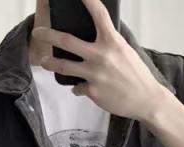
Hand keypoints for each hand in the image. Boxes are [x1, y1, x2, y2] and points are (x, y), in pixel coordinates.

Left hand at [31, 0, 167, 120]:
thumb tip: (95, 39)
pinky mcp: (93, 91)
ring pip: (64, 66)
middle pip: (67, 41)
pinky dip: (78, 87)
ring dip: (51, 63)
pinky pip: (77, 87)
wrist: (145, 99)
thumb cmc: (136, 74)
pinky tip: (81, 88)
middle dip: (48, 35)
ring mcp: (95, 74)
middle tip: (38, 32)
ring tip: (44, 62)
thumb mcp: (124, 51)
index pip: (98, 14)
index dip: (88, 0)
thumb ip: (108, 43)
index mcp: (112, 41)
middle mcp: (101, 55)